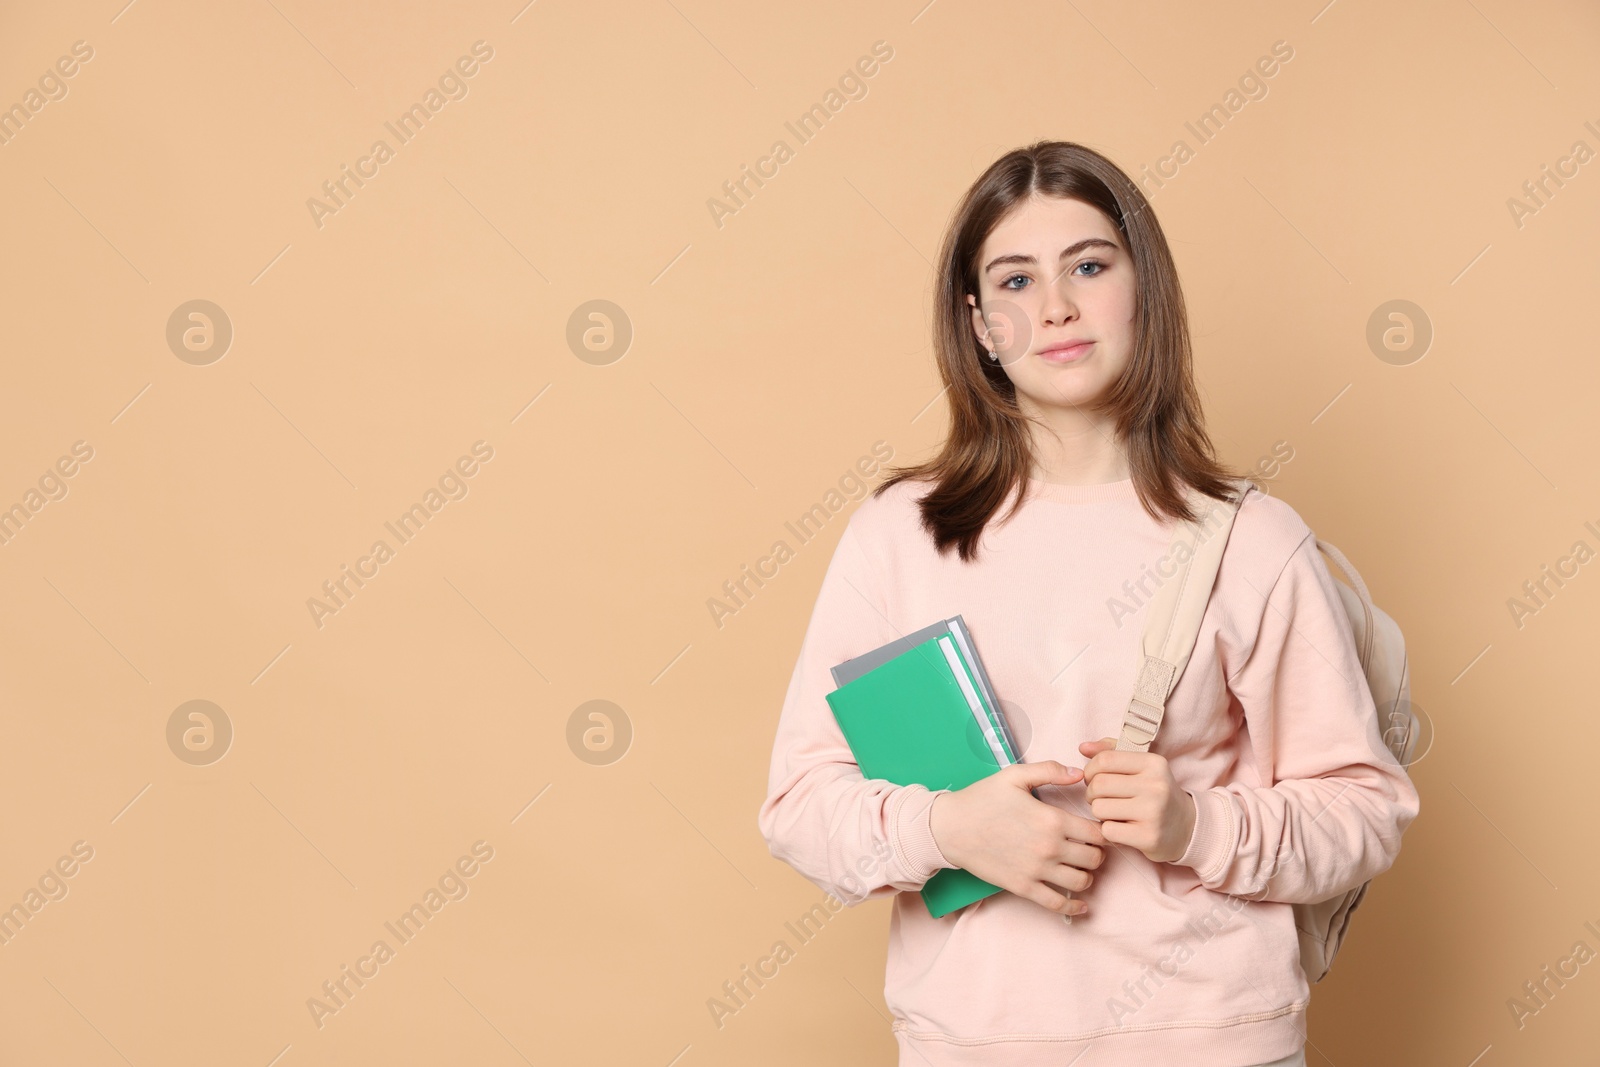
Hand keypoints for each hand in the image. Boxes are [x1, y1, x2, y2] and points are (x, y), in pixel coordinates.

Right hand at [928, 760, 1106, 916]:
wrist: (950, 828)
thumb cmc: (982, 799)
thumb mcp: (1014, 776)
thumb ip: (1050, 770)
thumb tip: (1080, 773)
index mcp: (1052, 819)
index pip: (1097, 832)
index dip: (1102, 830)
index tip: (1096, 829)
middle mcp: (1050, 847)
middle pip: (1095, 858)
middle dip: (1097, 853)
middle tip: (1090, 847)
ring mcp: (1037, 870)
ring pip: (1082, 881)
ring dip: (1087, 875)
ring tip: (1079, 867)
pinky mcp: (1023, 887)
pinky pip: (1057, 903)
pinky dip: (1074, 906)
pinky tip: (1080, 903)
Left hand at [1078, 736, 1197, 863]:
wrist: (1187, 827)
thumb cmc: (1155, 793)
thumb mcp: (1141, 766)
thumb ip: (1111, 752)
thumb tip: (1083, 747)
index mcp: (1153, 763)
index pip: (1105, 760)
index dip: (1090, 770)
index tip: (1094, 778)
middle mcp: (1156, 786)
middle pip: (1099, 785)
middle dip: (1092, 793)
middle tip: (1100, 798)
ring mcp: (1154, 812)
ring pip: (1099, 808)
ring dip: (1099, 812)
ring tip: (1113, 812)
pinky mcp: (1149, 837)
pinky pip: (1108, 830)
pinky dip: (1108, 830)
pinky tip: (1122, 828)